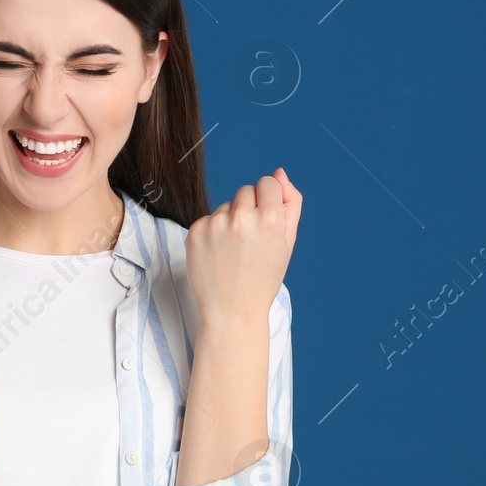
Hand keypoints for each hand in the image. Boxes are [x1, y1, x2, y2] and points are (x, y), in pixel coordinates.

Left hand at [185, 168, 301, 323]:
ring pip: (226, 205)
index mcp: (271, 219)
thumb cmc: (263, 278)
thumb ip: (290, 203)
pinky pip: (208, 219)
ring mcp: (216, 225)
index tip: (266, 222)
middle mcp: (242, 218)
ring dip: (230, 221)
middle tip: (251, 242)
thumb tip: (279, 172)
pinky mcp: (195, 232)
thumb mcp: (286, 242)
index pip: (268, 183)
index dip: (268, 202)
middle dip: (249, 209)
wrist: (232, 312)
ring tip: (234, 251)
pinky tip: (218, 255)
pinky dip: (213, 233)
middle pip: (246, 190)